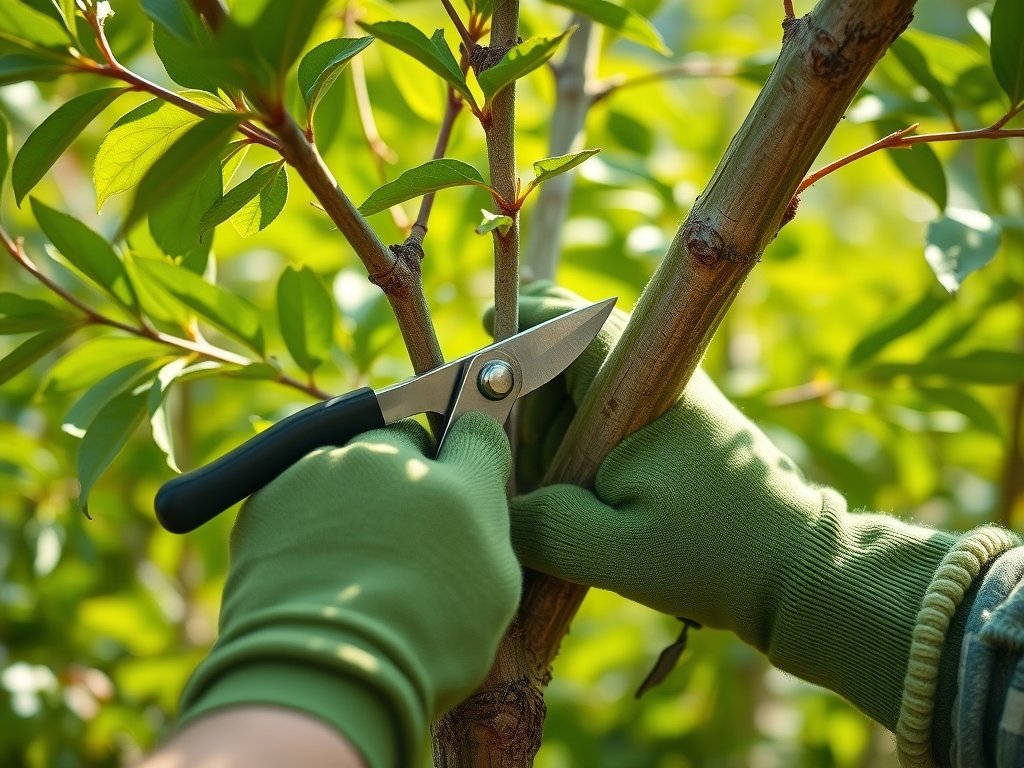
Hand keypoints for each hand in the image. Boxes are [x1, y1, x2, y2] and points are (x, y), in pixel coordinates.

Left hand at [177, 413, 519, 767]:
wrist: (320, 673)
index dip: (469, 456)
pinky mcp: (269, 494)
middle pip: (404, 442)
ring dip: (352, 497)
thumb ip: (485, 524)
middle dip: (406, 475)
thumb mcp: (493, 589)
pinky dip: (306, 520)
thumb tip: (470, 498)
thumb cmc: (423, 642)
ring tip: (347, 566)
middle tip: (400, 537)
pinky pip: (298, 491)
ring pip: (347, 465)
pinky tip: (313, 572)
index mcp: (458, 482)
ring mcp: (323, 469)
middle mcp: (391, 457)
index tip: (462, 476)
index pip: (475, 432)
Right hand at [501, 283, 973, 733]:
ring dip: (551, 428)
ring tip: (542, 489)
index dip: (518, 325)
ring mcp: (668, 406)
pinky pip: (607, 420)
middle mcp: (655, 381)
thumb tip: (489, 507)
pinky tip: (571, 491)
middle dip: (527, 396)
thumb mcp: (608, 548)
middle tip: (508, 451)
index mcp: (637, 387)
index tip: (482, 336)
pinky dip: (578, 445)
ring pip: (584, 391)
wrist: (798, 572)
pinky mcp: (676, 434)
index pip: (565, 321)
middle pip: (567, 354)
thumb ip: (537, 524)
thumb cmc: (710, 554)